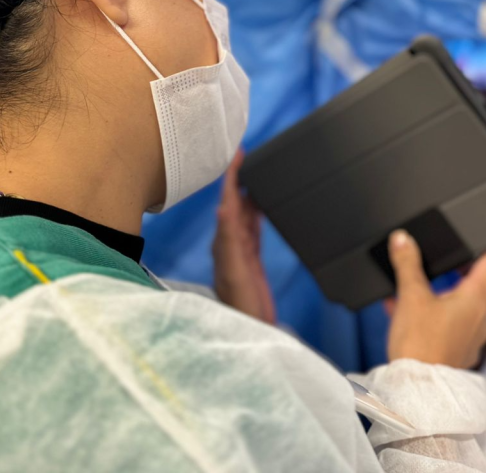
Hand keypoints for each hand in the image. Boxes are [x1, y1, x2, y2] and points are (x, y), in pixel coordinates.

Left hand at [212, 151, 276, 324]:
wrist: (251, 331)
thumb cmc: (240, 306)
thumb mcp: (234, 273)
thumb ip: (228, 242)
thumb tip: (223, 210)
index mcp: (223, 241)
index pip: (227, 200)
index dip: (232, 176)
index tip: (238, 155)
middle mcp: (229, 242)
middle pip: (235, 201)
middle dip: (239, 178)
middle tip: (248, 155)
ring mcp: (240, 250)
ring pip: (245, 212)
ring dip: (249, 192)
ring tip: (256, 171)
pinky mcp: (251, 259)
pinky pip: (254, 228)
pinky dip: (258, 212)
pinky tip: (262, 204)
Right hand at [385, 230, 485, 368]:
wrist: (417, 389)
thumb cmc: (420, 343)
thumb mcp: (410, 295)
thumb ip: (407, 263)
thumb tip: (403, 239)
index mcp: (477, 298)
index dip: (483, 246)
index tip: (471, 240)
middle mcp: (482, 317)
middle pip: (477, 283)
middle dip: (456, 271)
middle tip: (438, 261)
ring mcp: (473, 338)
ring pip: (463, 306)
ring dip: (443, 294)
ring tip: (417, 288)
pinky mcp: (460, 353)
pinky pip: (452, 326)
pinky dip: (436, 315)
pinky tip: (408, 313)